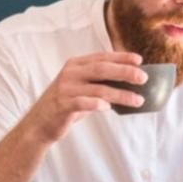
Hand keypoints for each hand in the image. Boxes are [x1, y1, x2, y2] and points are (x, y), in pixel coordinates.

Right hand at [24, 52, 145, 143]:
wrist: (38, 124)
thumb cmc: (65, 105)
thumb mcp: (82, 89)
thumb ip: (99, 84)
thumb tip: (129, 83)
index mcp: (75, 65)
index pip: (101, 57)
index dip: (121, 57)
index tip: (139, 60)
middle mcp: (70, 73)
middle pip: (102, 69)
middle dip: (125, 72)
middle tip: (143, 78)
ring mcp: (65, 89)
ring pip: (98, 89)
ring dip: (121, 95)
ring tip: (138, 100)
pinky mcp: (62, 105)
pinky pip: (82, 103)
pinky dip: (96, 104)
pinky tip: (109, 107)